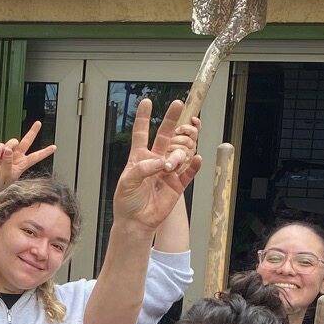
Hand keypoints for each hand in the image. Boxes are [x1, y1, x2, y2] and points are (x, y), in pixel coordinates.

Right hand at [0, 121, 55, 195]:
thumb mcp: (6, 174)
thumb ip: (8, 161)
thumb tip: (9, 148)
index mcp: (22, 165)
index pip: (36, 157)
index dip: (45, 152)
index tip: (54, 147)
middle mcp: (17, 157)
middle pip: (27, 142)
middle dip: (32, 132)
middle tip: (38, 123)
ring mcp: (8, 153)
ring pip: (13, 142)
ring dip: (8, 147)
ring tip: (0, 157)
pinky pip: (1, 145)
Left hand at [111, 99, 200, 237]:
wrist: (136, 222)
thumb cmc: (126, 201)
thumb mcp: (127, 183)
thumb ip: (142, 169)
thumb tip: (161, 162)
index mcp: (139, 158)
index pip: (142, 134)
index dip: (144, 118)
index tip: (147, 101)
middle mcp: (155, 161)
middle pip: (165, 136)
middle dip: (171, 119)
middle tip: (178, 103)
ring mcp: (168, 172)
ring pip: (178, 155)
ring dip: (178, 156)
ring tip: (171, 166)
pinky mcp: (177, 185)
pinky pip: (189, 172)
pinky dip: (194, 166)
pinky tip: (197, 159)